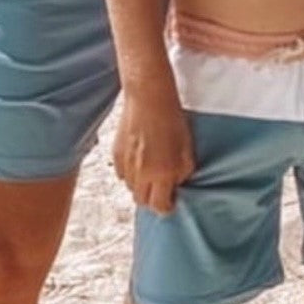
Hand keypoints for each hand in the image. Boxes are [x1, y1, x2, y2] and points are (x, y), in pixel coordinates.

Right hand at [113, 90, 195, 213]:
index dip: (167, 206)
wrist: (149, 96)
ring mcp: (126, 164)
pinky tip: (138, 160)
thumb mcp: (187, 149)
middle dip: (152, 198)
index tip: (171, 200)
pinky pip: (122, 174)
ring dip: (140, 185)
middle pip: (142, 202)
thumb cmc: (172, 119)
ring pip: (131, 188)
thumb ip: (182, 173)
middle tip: (161, 187)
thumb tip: (176, 186)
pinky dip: (129, 173)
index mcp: (162, 173)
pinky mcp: (116, 154)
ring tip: (150, 171)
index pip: (160, 207)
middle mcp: (142, 173)